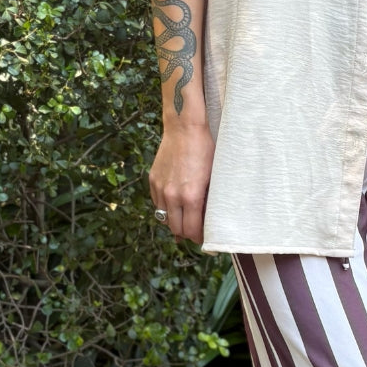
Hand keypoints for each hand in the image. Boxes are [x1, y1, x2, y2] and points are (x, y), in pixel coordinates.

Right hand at [149, 121, 214, 242]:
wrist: (185, 128)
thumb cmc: (205, 150)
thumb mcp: (213, 177)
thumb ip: (208, 201)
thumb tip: (208, 219)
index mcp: (190, 197)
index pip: (191, 230)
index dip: (199, 238)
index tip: (204, 238)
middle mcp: (172, 196)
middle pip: (176, 229)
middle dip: (186, 233)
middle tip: (196, 231)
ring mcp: (160, 188)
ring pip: (164, 218)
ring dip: (175, 221)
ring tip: (185, 218)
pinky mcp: (153, 180)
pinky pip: (157, 203)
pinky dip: (166, 208)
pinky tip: (175, 204)